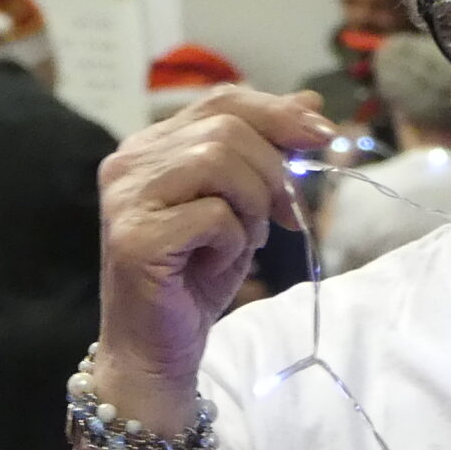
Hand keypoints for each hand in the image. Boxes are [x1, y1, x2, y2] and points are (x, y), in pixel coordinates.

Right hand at [94, 89, 334, 423]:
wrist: (157, 348)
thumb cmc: (195, 277)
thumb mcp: (242, 205)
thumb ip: (266, 152)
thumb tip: (310, 103)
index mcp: (149, 146)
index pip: (222, 101)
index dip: (279, 114)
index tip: (324, 138)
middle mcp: (128, 163)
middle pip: (226, 129)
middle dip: (272, 172)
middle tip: (281, 217)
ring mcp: (126, 199)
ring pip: (219, 162)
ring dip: (252, 206)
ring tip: (245, 240)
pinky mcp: (135, 238)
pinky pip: (213, 216)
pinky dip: (233, 242)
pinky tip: (215, 263)